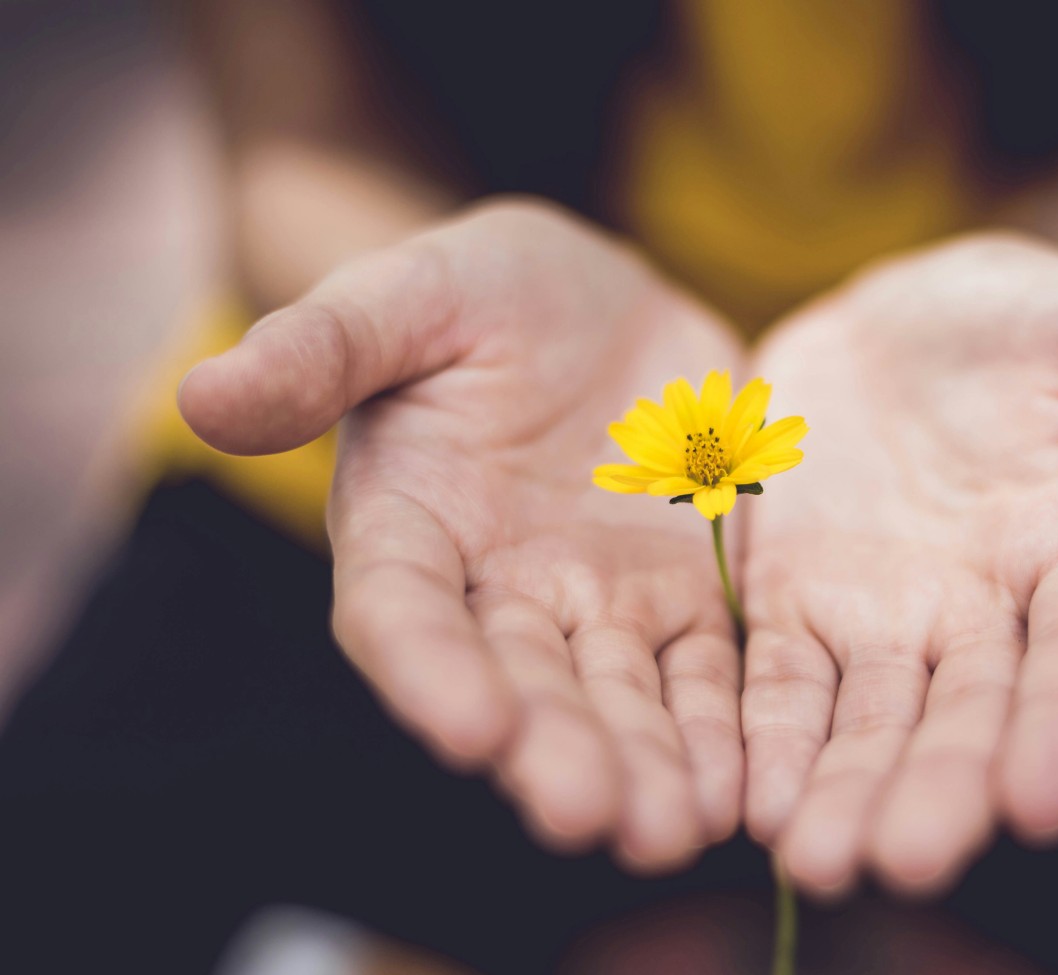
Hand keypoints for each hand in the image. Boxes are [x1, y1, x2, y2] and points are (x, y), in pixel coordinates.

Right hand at [180, 200, 744, 870]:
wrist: (596, 301)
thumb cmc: (479, 291)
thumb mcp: (407, 294)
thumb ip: (322, 347)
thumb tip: (202, 393)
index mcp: (409, 526)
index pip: (404, 613)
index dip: (431, 672)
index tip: (471, 729)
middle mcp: (497, 590)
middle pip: (521, 684)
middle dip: (554, 751)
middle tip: (592, 816)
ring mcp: (597, 602)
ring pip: (619, 697)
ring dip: (645, 766)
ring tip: (674, 829)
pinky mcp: (684, 596)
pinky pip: (706, 672)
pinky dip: (722, 728)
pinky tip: (745, 785)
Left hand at [740, 233, 1057, 895]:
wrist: (893, 322)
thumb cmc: (1024, 321)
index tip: (1049, 799)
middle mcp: (989, 613)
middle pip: (970, 714)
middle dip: (942, 787)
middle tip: (907, 860)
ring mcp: (888, 621)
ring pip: (871, 722)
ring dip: (845, 790)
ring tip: (819, 859)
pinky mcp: (796, 609)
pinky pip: (778, 684)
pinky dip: (764, 738)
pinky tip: (745, 799)